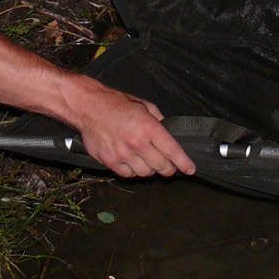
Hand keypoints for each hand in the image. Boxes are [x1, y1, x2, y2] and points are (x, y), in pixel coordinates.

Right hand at [67, 79, 195, 177]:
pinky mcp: (110, 161)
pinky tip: (133, 161)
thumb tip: (169, 134)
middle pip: (161, 166)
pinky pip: (129, 174)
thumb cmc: (116, 104)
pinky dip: (134, 171)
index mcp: (148, 127)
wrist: (88, 107)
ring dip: (151, 169)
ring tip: (148, 160)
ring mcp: (122, 154)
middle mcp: (137, 143)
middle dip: (169, 168)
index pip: (172, 151)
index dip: (184, 163)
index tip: (190, 169)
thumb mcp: (144, 106)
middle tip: (169, 165)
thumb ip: (159, 121)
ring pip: (146, 173)